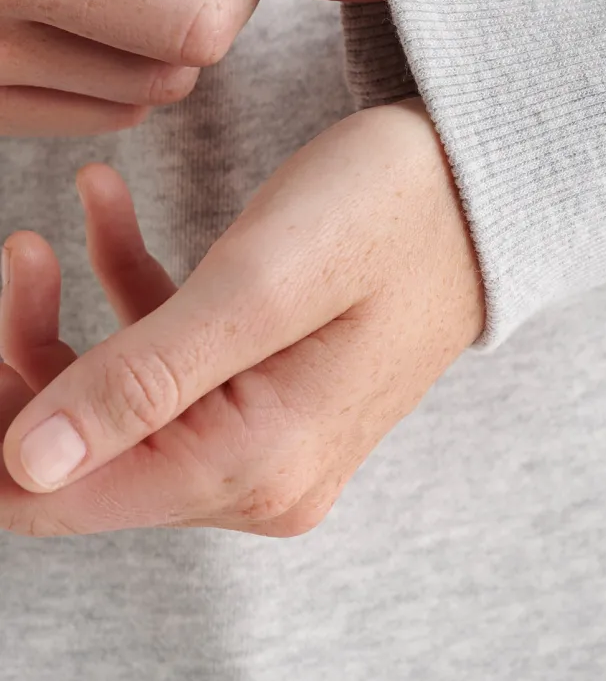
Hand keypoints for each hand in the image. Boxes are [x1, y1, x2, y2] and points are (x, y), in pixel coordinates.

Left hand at [0, 100, 483, 535]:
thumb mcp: (262, 280)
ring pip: (114, 415)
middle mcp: (262, 482)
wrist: (484, 184)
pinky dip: (123, 301)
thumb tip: (26, 467)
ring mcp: (269, 448)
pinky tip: (108, 215)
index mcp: (256, 463)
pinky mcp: (272, 404)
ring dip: (61, 326)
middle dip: (20, 360)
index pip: (56, 497)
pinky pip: (168, 376)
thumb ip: (145, 380)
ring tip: (46, 231)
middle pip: (80, 460)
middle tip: (13, 252)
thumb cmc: (392, 209)